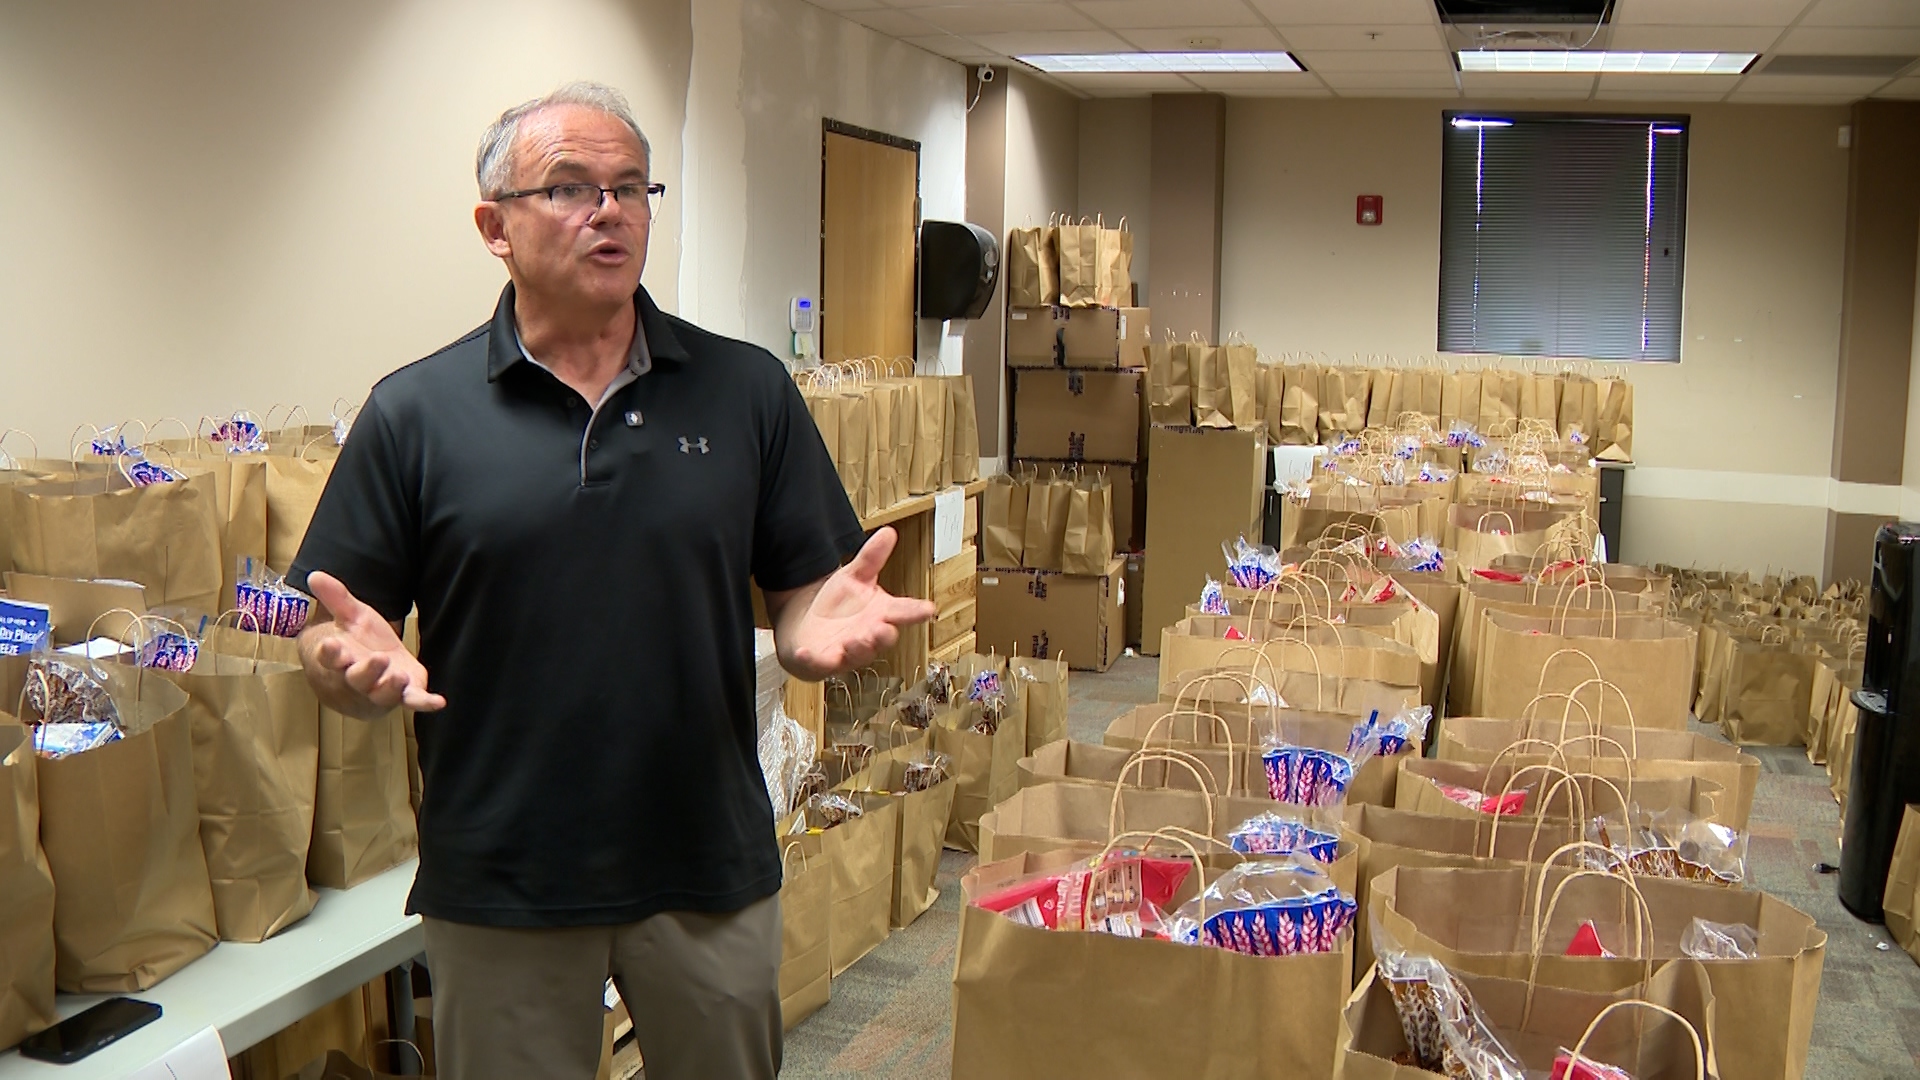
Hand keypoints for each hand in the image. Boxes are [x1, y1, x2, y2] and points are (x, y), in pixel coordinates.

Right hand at [305, 571, 445, 711]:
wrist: (370, 673)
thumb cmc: (358, 643)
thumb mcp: (350, 616)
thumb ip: (336, 598)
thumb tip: (315, 574)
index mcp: (341, 659)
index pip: (330, 657)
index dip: (330, 652)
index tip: (329, 643)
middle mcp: (358, 678)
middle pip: (358, 678)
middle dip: (367, 671)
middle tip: (377, 659)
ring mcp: (381, 689)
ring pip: (383, 693)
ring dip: (391, 687)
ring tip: (399, 677)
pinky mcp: (404, 694)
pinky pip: (413, 701)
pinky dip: (424, 703)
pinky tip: (438, 702)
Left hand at [783, 528, 936, 678]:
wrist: (808, 628)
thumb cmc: (837, 606)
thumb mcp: (854, 576)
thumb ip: (871, 557)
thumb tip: (888, 532)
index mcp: (880, 613)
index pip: (902, 611)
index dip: (916, 611)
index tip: (929, 609)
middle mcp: (867, 635)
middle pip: (882, 639)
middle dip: (883, 635)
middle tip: (883, 627)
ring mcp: (846, 651)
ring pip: (856, 655)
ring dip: (857, 649)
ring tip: (854, 639)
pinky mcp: (822, 661)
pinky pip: (819, 664)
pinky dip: (812, 660)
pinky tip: (804, 652)